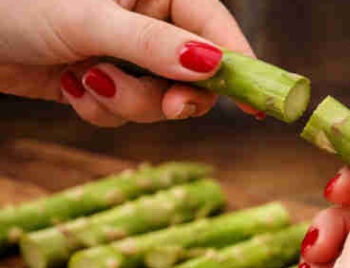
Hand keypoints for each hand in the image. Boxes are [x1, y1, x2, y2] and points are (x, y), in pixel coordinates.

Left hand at [0, 0, 257, 125]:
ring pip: (158, 99)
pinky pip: (124, 111)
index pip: (216, 28)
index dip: (241, 66)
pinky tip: (69, 86)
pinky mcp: (100, 80)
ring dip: (127, 102)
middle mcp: (146, 21)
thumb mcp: (90, 21)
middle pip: (196, 73)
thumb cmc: (15, 5)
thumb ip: (153, 44)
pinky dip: (100, 109)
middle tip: (167, 107)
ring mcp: (124, 53)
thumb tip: (213, 65)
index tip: (261, 102)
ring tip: (88, 81)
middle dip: (175, 95)